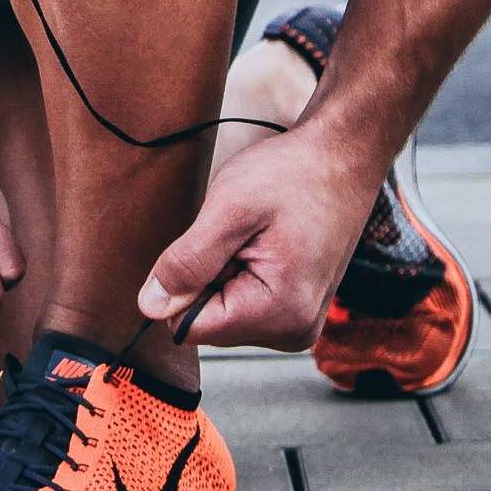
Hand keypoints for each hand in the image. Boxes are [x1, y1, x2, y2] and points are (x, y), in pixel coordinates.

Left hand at [135, 126, 377, 350]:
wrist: (341, 158)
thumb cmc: (293, 175)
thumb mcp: (228, 209)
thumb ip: (187, 263)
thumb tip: (149, 307)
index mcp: (279, 314)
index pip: (190, 327)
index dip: (183, 283)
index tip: (214, 243)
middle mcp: (293, 332)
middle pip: (209, 321)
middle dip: (209, 275)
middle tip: (241, 233)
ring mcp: (298, 323)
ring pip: (224, 310)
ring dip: (225, 270)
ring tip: (257, 235)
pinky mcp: (296, 309)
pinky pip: (245, 301)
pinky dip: (242, 270)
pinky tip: (265, 242)